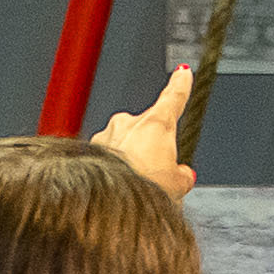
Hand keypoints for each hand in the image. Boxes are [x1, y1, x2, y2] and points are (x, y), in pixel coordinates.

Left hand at [91, 61, 200, 200]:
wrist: (108, 201)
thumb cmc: (142, 189)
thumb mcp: (176, 186)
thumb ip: (182, 176)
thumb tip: (183, 175)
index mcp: (157, 124)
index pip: (173, 98)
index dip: (180, 85)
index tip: (183, 72)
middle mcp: (129, 123)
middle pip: (146, 128)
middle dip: (151, 147)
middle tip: (156, 174)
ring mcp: (107, 135)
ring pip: (124, 143)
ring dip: (130, 159)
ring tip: (134, 186)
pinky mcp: (90, 151)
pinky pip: (106, 156)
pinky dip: (111, 168)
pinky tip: (115, 186)